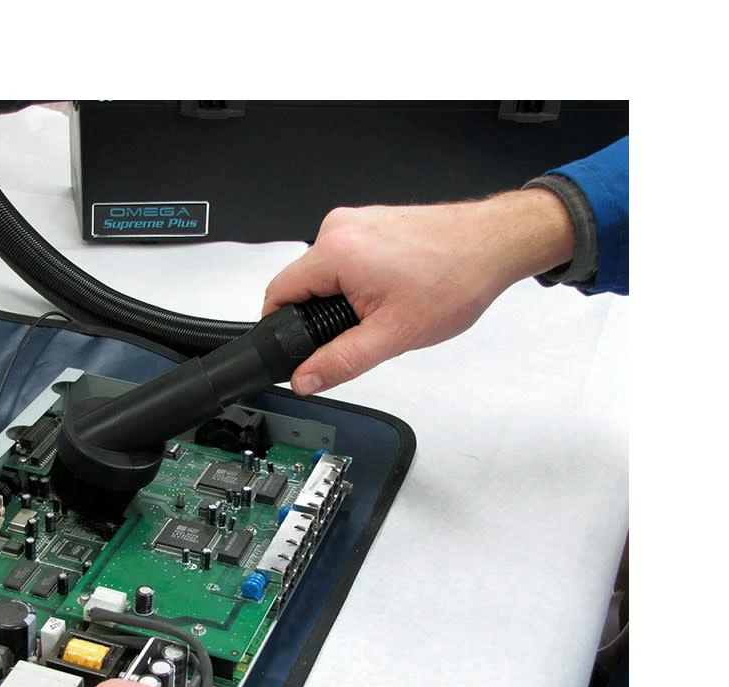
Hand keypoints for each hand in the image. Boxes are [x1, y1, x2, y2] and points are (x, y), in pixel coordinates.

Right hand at [264, 189, 574, 394]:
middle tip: (361, 331)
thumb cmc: (456, 278)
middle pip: (302, 284)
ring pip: (327, 273)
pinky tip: (394, 291)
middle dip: (321, 316)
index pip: (276, 293)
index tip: (297, 350)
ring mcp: (357, 220)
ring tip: (386, 308)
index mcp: (335, 252)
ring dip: (343, 299)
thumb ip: (340, 362)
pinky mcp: (373, 222)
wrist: (496, 244)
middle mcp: (340, 227)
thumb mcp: (392, 336)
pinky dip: (360, 281)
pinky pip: (348, 259)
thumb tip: (305, 379)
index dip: (279, 328)